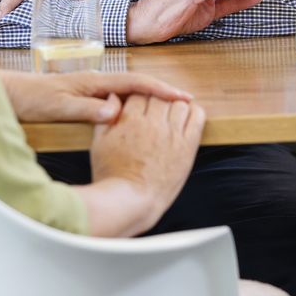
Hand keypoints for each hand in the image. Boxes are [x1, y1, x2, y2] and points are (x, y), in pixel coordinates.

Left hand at [0, 69, 192, 123]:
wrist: (7, 94)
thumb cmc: (30, 99)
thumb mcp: (58, 107)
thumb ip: (87, 109)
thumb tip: (116, 111)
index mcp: (93, 82)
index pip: (135, 82)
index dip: (160, 90)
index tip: (182, 97)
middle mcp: (94, 82)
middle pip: (136, 84)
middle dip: (161, 92)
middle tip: (184, 104)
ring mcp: (89, 89)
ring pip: (127, 92)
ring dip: (148, 99)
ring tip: (167, 111)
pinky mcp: (83, 98)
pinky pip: (115, 100)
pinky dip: (131, 105)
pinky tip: (134, 116)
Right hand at [86, 95, 205, 234]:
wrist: (132, 201)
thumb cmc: (112, 176)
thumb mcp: (98, 144)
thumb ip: (105, 117)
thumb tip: (114, 97)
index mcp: (129, 121)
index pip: (139, 93)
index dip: (139, 98)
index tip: (141, 105)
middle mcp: (152, 124)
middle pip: (159, 96)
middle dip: (156, 101)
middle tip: (155, 110)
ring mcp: (172, 134)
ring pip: (179, 103)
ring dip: (174, 105)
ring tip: (170, 115)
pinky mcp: (187, 146)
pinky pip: (197, 117)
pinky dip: (194, 112)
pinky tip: (187, 116)